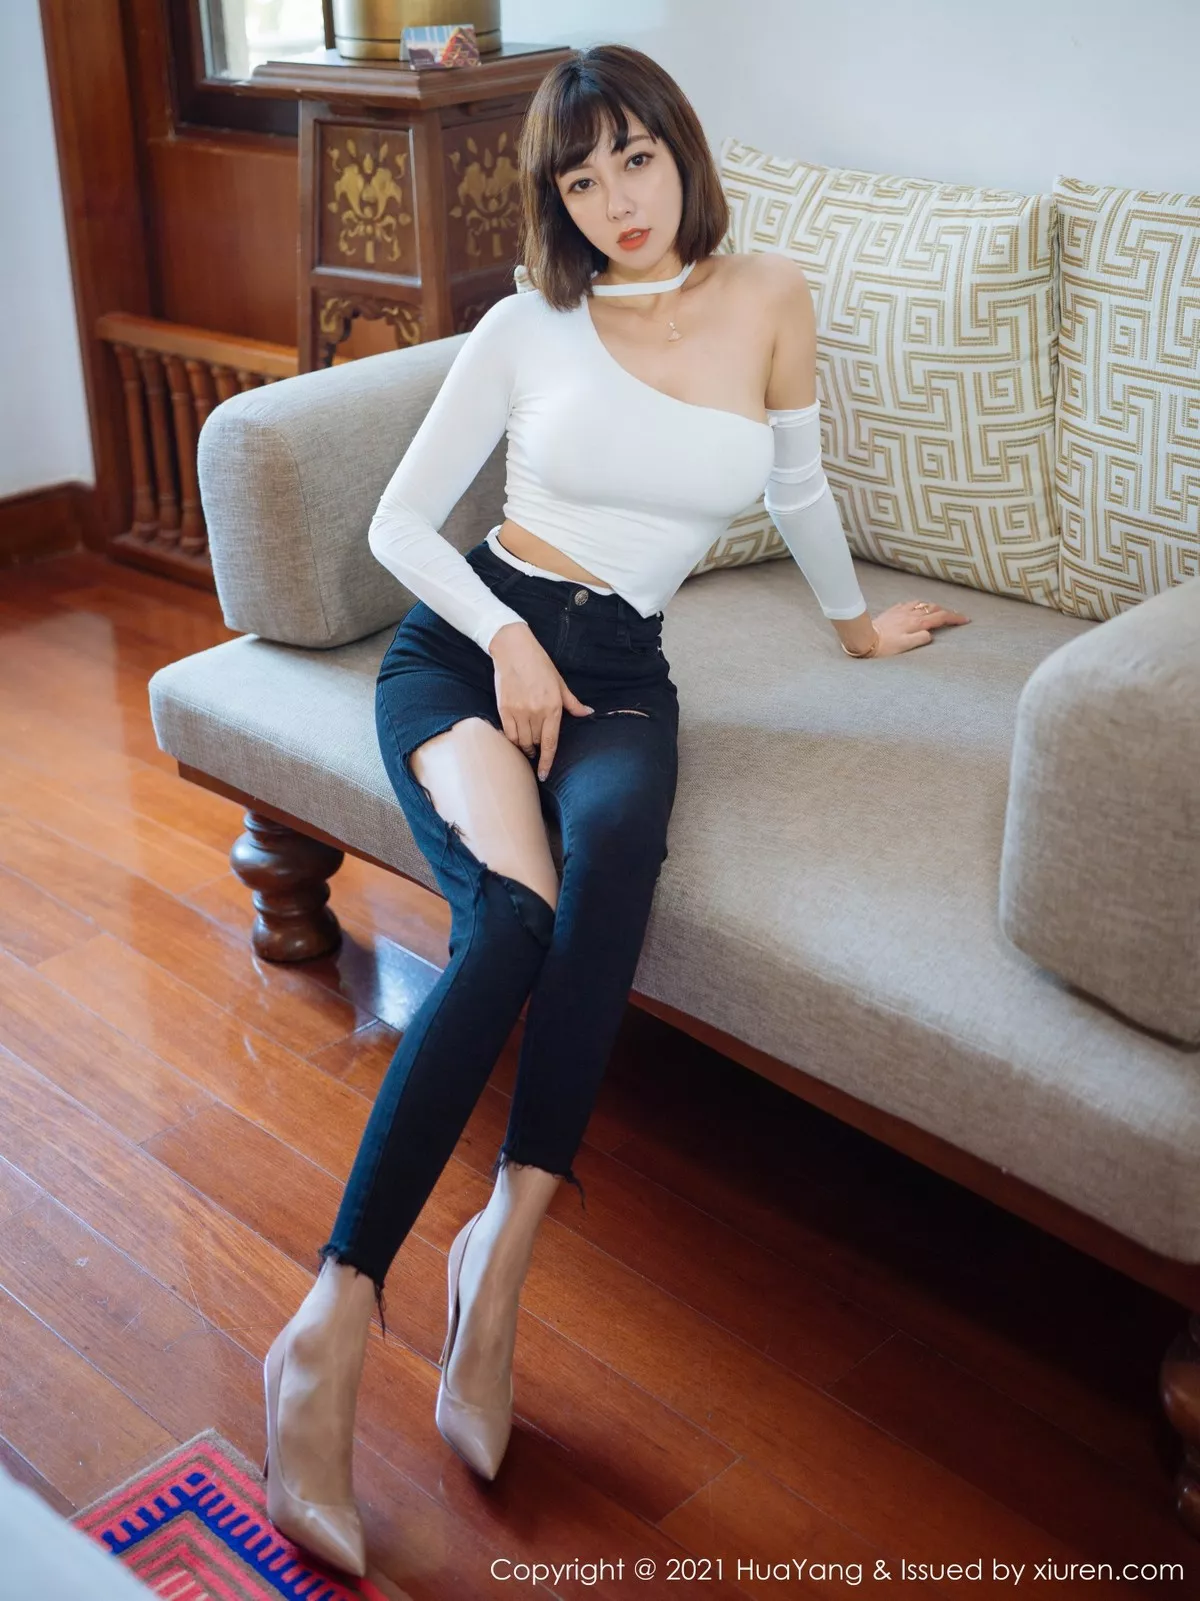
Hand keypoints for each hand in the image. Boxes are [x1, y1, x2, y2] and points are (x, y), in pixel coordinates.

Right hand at [488, 621, 593, 778]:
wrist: (514, 650)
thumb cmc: (540, 665)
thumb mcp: (560, 684)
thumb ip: (573, 703)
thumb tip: (588, 713)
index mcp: (553, 707)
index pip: (551, 743)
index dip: (547, 762)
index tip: (544, 775)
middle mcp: (536, 712)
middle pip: (537, 743)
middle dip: (538, 750)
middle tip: (537, 751)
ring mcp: (519, 711)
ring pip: (522, 742)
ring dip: (526, 747)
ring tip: (528, 746)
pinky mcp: (504, 709)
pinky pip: (509, 734)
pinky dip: (513, 740)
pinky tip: (517, 739)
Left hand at [870, 599, 970, 656]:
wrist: (864, 638)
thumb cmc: (884, 646)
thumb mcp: (905, 647)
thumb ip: (921, 639)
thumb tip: (931, 634)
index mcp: (916, 623)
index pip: (940, 618)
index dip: (954, 618)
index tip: (965, 620)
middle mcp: (910, 614)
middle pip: (933, 608)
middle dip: (946, 612)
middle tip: (954, 617)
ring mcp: (901, 610)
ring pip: (922, 604)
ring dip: (932, 607)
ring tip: (936, 611)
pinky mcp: (892, 611)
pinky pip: (908, 604)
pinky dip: (917, 605)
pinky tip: (915, 608)